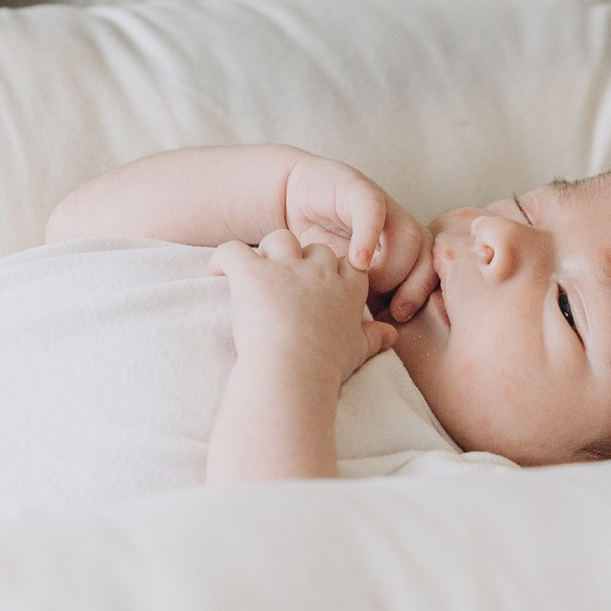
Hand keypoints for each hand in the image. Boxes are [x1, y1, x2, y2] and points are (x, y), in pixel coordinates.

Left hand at [211, 230, 393, 386]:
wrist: (293, 372)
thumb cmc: (325, 367)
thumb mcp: (357, 352)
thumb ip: (374, 337)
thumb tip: (392, 333)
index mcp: (346, 290)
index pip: (346, 264)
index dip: (334, 271)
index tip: (323, 287)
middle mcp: (318, 272)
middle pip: (315, 248)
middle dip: (303, 259)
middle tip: (288, 283)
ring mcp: (285, 268)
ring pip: (279, 238)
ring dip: (268, 252)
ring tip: (256, 274)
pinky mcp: (251, 273)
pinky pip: (232, 250)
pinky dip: (222, 259)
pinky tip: (218, 273)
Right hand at [279, 154, 434, 313]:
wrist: (288, 198)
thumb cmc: (315, 249)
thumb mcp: (342, 279)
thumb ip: (363, 300)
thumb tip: (379, 342)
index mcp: (399, 253)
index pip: (429, 275)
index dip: (419, 298)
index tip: (398, 320)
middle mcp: (396, 229)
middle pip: (427, 256)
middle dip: (414, 288)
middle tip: (393, 310)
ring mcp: (381, 208)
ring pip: (410, 236)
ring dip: (392, 267)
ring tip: (365, 283)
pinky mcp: (356, 189)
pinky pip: (373, 211)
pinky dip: (368, 236)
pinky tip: (356, 259)